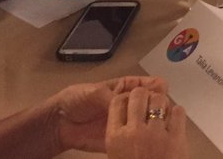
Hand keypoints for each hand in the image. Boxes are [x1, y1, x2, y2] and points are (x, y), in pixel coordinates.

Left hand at [48, 76, 169, 152]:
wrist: (60, 122)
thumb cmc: (77, 99)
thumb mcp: (96, 92)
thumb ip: (116, 97)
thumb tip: (136, 100)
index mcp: (127, 87)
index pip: (150, 84)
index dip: (157, 87)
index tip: (162, 92)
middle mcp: (131, 104)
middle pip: (153, 103)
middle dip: (159, 105)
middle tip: (160, 110)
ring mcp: (127, 122)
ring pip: (147, 121)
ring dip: (153, 122)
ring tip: (155, 125)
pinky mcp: (121, 138)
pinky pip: (135, 138)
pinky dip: (142, 138)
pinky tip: (147, 138)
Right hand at [106, 86, 186, 158]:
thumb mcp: (117, 156)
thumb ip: (120, 136)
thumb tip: (128, 118)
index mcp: (115, 138)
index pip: (117, 102)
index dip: (126, 98)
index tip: (131, 102)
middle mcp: (134, 131)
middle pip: (138, 94)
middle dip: (144, 96)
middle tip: (148, 104)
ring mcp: (156, 134)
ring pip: (159, 99)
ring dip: (161, 103)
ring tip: (163, 112)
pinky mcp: (176, 138)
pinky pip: (178, 111)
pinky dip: (177, 113)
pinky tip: (174, 120)